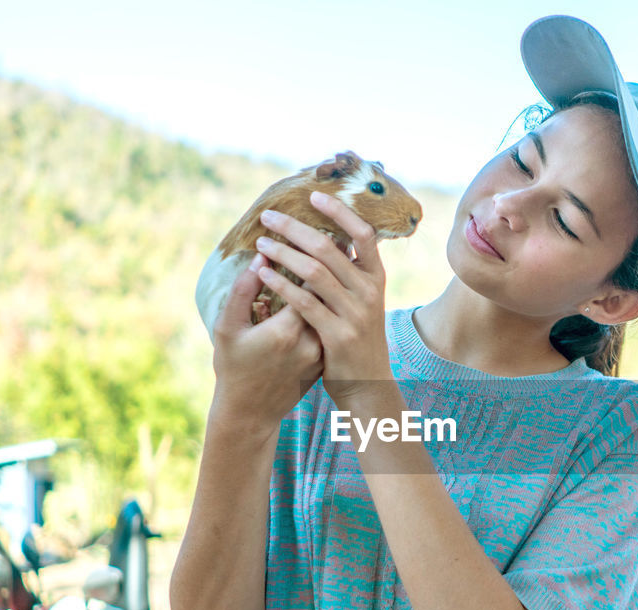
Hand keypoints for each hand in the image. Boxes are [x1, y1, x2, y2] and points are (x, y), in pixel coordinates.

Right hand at [210, 252, 323, 429]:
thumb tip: (261, 258)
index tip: (312, 231)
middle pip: (327, 294)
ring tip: (329, 260)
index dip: (311, 255)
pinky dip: (328, 307)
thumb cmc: (232, 368)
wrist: (249, 413)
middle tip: (330, 236)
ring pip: (332, 310)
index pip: (310, 282)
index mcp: (286, 330)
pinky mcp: (322, 361)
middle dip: (327, 265)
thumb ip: (242, 292)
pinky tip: (322, 292)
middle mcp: (310, 341)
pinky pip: (328, 326)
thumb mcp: (227, 328)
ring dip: (331, 285)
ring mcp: (319, 353)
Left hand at [253, 192, 392, 408]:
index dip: (339, 212)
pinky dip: (281, 285)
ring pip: (314, 272)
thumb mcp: (363, 303)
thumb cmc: (358, 338)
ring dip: (283, 253)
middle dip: (295, 228)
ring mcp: (355, 314)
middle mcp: (369, 292)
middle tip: (268, 216)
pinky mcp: (337, 335)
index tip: (313, 196)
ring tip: (260, 243)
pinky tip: (263, 274)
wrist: (368, 385)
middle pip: (330, 248)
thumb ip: (351, 275)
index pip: (363, 234)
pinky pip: (304, 303)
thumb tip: (334, 240)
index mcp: (376, 278)